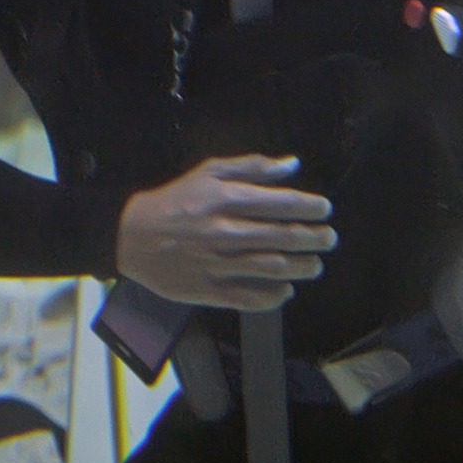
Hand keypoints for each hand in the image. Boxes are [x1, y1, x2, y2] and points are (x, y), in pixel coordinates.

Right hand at [116, 154, 336, 311]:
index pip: (278, 203)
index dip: (308, 206)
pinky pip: (248, 298)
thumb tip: (291, 164)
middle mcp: (224, 231)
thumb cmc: (176, 199)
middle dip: (312, 238)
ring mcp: (217, 264)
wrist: (132, 236)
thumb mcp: (209, 171)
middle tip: (329, 238)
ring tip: (315, 264)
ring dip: (300, 267)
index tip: (325, 209)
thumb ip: (252, 167)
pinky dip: (273, 296)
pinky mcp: (208, 290)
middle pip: (280, 237)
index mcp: (225, 199)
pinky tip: (286, 290)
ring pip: (270, 268)